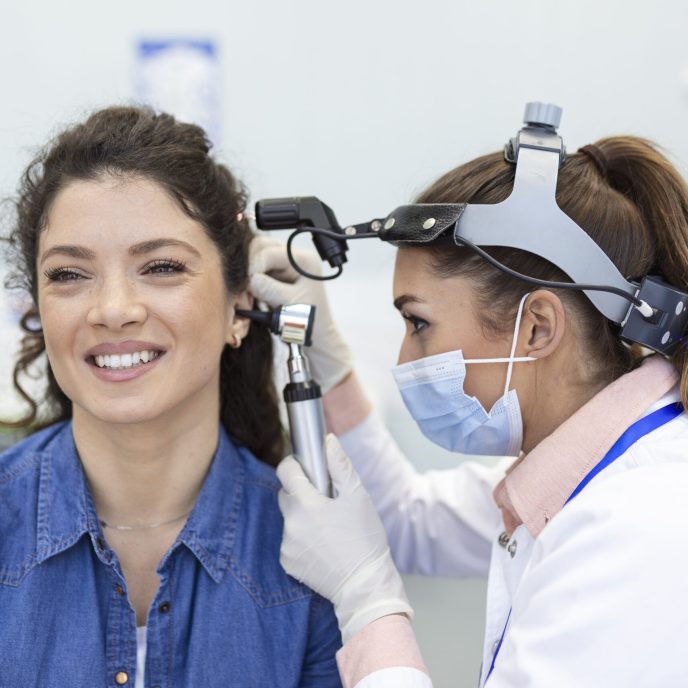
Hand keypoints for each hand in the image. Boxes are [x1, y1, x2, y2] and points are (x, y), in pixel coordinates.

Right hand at [249, 236, 352, 392]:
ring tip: (247, 295)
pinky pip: (256, 271)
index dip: (254, 266)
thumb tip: (249, 279)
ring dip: (248, 274)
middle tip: (244, 288)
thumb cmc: (310, 322)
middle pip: (260, 247)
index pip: (270, 251)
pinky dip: (250, 282)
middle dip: (249, 266)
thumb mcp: (290, 305)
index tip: (246, 284)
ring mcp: (283, 265)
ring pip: (255, 257)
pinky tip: (250, 295)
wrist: (316, 336)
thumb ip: (269, 289)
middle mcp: (293, 257)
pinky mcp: (275, 275)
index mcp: (303, 260)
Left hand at [277, 434, 412, 642]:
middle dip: (302, 493)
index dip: (294, 465)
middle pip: (286, 495)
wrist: (364, 585)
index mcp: (306, 504)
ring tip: (329, 528)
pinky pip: (290, 541)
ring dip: (303, 517)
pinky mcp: (288, 562)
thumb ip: (340, 465)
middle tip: (326, 501)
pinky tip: (323, 545)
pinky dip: (302, 539)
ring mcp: (287, 545)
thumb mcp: (358, 497)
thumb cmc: (365, 539)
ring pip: (290, 519)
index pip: (285, 472)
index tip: (305, 467)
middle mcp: (290, 524)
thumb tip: (328, 441)